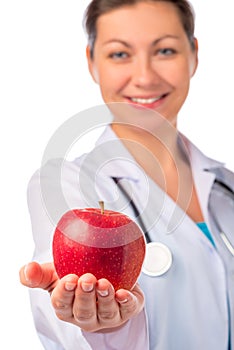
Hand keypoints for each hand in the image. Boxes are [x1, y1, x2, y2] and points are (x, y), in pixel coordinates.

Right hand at [19, 262, 144, 332]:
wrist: (105, 278)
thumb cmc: (77, 277)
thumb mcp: (56, 274)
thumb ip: (39, 274)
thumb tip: (26, 269)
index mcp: (67, 308)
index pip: (62, 305)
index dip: (65, 293)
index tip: (68, 279)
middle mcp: (86, 315)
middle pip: (83, 312)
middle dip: (85, 296)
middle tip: (87, 279)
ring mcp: (107, 315)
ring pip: (105, 313)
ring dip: (105, 299)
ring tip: (104, 284)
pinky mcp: (126, 310)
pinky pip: (128, 310)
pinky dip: (126, 302)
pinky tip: (123, 294)